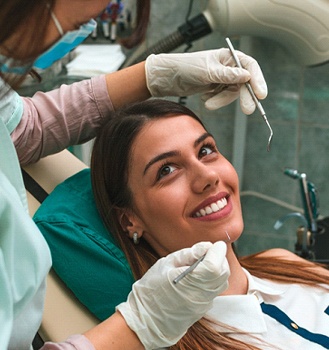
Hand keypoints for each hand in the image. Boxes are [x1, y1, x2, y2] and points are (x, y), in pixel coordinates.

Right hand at [116, 241, 228, 348]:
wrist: (145, 319)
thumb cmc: (151, 289)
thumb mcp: (166, 264)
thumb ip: (188, 254)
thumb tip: (206, 246)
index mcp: (189, 282)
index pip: (214, 265)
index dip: (218, 251)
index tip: (215, 244)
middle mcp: (200, 295)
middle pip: (223, 273)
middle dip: (219, 258)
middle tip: (207, 252)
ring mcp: (203, 304)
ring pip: (222, 282)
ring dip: (218, 269)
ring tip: (202, 263)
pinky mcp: (203, 309)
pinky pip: (215, 290)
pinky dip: (212, 279)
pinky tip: (198, 276)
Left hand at [145, 49, 266, 114]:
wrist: (168, 77)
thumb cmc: (186, 68)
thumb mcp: (208, 72)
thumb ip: (227, 75)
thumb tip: (247, 76)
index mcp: (228, 56)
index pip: (249, 66)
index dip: (257, 80)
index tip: (261, 94)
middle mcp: (228, 66)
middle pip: (244, 82)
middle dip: (245, 96)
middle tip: (248, 110)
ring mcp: (222, 78)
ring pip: (232, 93)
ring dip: (221, 101)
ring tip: (207, 104)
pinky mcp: (215, 88)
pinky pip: (221, 98)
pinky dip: (215, 101)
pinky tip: (204, 98)